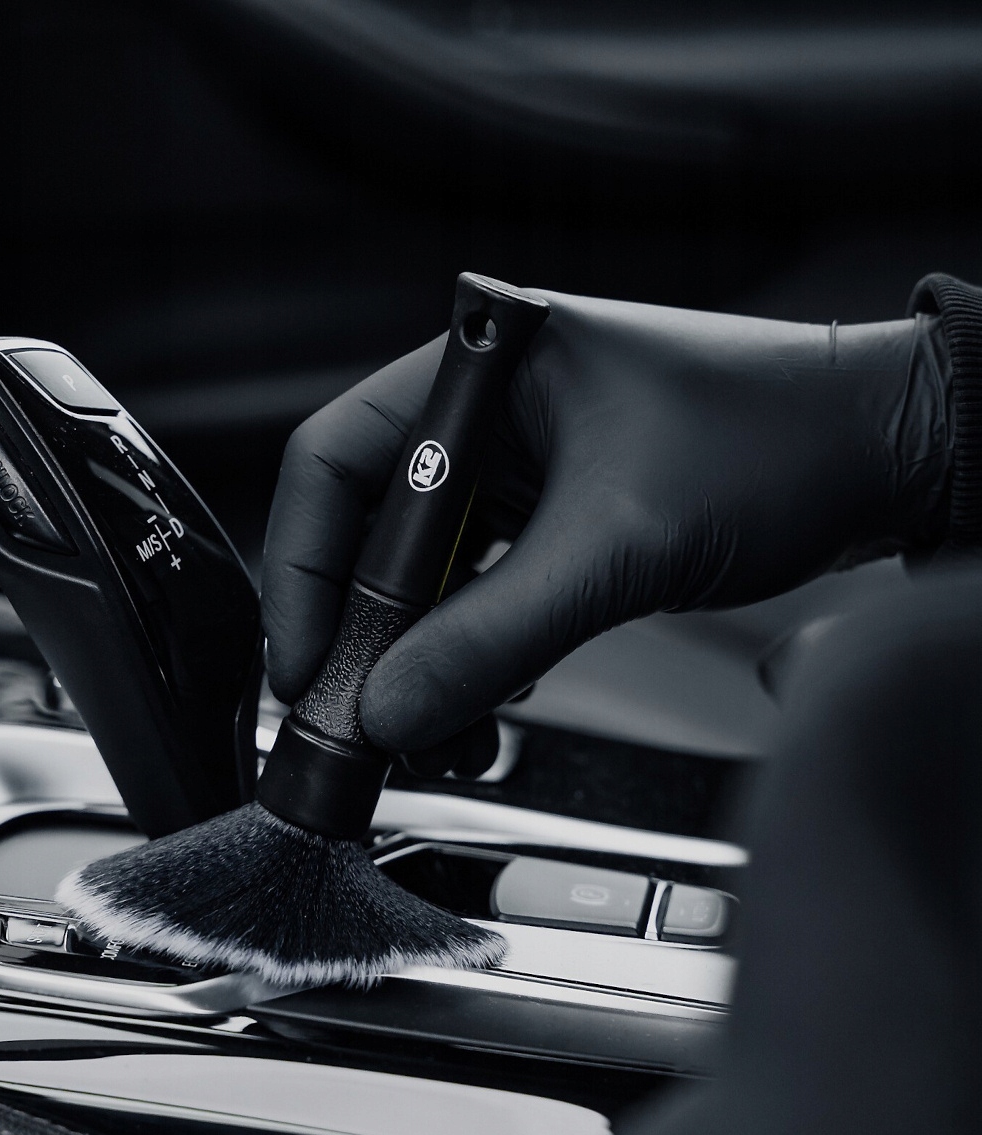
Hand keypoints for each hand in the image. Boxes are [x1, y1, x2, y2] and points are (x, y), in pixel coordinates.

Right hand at [262, 292, 949, 754]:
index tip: (304, 654)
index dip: (304, 564)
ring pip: (425, 567)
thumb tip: (392, 704)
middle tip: (354, 706)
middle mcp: (487, 413)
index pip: (335, 457)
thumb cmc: (773, 437)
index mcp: (480, 368)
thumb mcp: (615, 544)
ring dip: (416, 646)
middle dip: (360, 623)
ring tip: (415, 718)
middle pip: (371, 523)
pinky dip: (471, 645)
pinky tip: (475, 694)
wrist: (879, 452)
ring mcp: (521, 468)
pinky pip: (480, 588)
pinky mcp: (554, 517)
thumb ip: (493, 633)